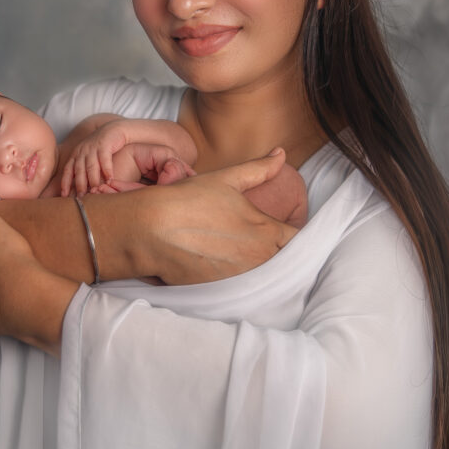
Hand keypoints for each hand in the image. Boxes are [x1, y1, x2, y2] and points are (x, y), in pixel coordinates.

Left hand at [61, 120, 129, 194]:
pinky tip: (110, 179)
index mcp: (76, 154)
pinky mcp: (105, 145)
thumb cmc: (101, 148)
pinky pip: (105, 159)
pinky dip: (107, 170)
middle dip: (79, 184)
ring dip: (93, 179)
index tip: (64, 195)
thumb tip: (79, 190)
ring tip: (95, 190)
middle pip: (79, 170)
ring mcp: (93, 148)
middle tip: (81, 197)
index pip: (68, 170)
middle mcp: (82, 151)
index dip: (65, 182)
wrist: (114, 130)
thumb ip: (83, 170)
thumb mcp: (88, 156)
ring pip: (91, 166)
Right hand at [84, 148, 297, 284]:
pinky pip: (240, 292)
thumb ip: (259, 169)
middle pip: (285, 263)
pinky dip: (238, 284)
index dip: (294, 236)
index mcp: (267, 231)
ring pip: (264, 279)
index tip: (284, 232)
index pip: (299, 241)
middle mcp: (259, 260)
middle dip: (279, 255)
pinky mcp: (222, 294)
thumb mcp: (227, 179)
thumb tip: (281, 153)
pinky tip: (223, 269)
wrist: (149, 230)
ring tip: (240, 256)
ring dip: (260, 271)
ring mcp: (241, 280)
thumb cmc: (188, 200)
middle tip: (261, 245)